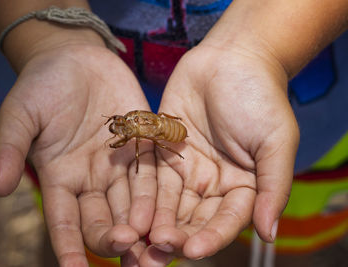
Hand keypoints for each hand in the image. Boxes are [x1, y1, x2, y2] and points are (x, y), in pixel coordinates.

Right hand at [0, 43, 156, 265]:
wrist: (75, 58)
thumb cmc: (41, 85)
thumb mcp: (20, 113)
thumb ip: (9, 148)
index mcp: (61, 177)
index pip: (64, 221)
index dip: (68, 246)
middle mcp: (91, 178)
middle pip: (103, 218)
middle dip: (113, 237)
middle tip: (126, 249)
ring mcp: (119, 164)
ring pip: (132, 202)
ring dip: (142, 223)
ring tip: (153, 242)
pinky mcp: (142, 145)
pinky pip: (153, 171)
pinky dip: (159, 191)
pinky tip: (169, 208)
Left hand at [139, 42, 298, 264]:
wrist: (231, 58)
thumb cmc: (261, 97)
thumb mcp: (276, 142)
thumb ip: (273, 187)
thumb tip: (269, 234)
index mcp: (243, 186)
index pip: (226, 219)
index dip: (212, 236)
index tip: (195, 250)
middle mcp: (212, 183)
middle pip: (194, 217)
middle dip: (177, 235)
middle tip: (159, 251)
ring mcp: (186, 169)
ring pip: (169, 203)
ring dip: (155, 221)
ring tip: (140, 239)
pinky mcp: (163, 151)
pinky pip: (151, 176)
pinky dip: (142, 195)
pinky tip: (130, 210)